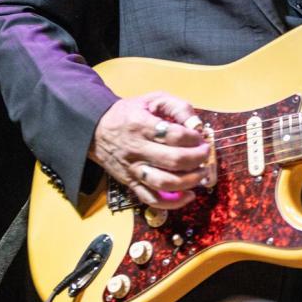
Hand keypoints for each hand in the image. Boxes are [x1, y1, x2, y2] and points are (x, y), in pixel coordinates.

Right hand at [89, 92, 211, 208]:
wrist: (96, 130)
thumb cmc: (129, 114)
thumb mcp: (152, 99)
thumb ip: (177, 107)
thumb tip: (196, 125)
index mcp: (142, 125)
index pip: (175, 135)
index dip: (194, 137)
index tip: (200, 137)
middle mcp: (137, 149)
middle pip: (173, 160)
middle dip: (197, 158)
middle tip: (205, 154)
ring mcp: (133, 169)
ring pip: (164, 183)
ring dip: (189, 181)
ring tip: (201, 173)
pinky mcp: (130, 184)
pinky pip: (152, 199)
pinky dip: (173, 202)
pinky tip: (189, 195)